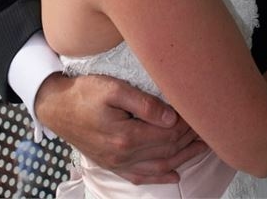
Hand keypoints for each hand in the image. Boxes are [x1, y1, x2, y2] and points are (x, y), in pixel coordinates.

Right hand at [35, 72, 206, 184]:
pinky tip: (174, 176)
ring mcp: (117, 163)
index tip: (203, 114)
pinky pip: (140, 177)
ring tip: (202, 148)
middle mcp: (124, 155)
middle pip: (167, 150)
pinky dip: (159, 177)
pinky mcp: (112, 164)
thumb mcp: (114, 89)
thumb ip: (144, 103)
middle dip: (190, 140)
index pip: (168, 134)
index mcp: (126, 136)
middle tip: (210, 128)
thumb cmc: (85, 92)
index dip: (188, 126)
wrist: (56, 107)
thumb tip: (172, 118)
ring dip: (182, 158)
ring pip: (158, 166)